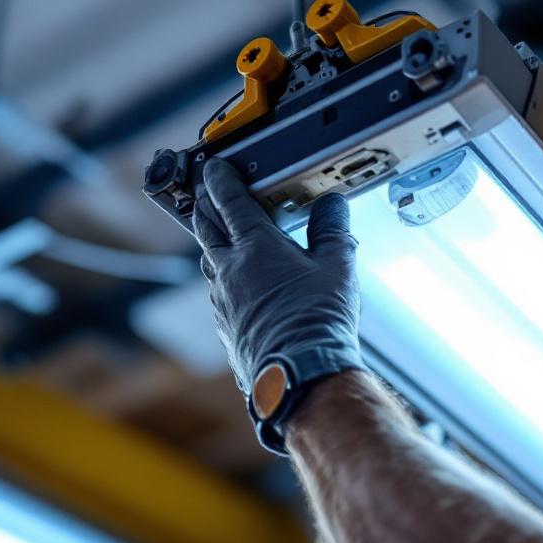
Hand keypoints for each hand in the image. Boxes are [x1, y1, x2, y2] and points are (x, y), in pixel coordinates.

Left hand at [191, 157, 362, 394]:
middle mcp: (229, 269)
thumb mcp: (337, 267)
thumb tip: (333, 206)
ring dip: (214, 243)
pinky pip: (218, 292)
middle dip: (206, 204)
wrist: (299, 375)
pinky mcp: (225, 325)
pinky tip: (242, 286)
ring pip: (208, 260)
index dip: (220, 178)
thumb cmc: (317, 321)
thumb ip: (332, 230)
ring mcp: (222, 299)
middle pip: (205, 225)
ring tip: (226, 238)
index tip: (216, 167)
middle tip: (210, 193)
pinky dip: (225, 279)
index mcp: (255, 245)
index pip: (229, 199)